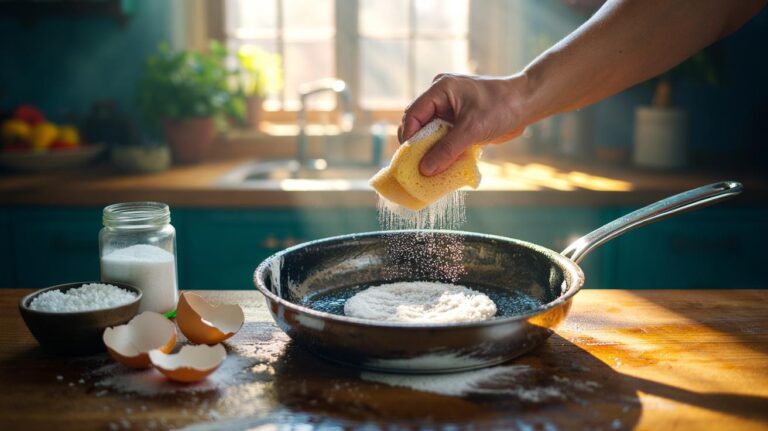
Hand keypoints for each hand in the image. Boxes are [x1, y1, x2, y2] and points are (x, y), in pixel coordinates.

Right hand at [398, 73, 529, 175]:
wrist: (527, 103)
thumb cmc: (501, 108)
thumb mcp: (472, 130)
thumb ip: (447, 150)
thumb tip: (425, 169)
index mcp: (440, 89)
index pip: (414, 113)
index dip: (408, 136)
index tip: (407, 159)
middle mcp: (441, 97)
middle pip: (419, 123)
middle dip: (417, 145)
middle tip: (415, 167)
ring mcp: (450, 108)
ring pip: (430, 132)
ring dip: (430, 150)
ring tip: (428, 170)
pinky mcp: (459, 120)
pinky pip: (443, 137)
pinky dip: (442, 150)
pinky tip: (442, 165)